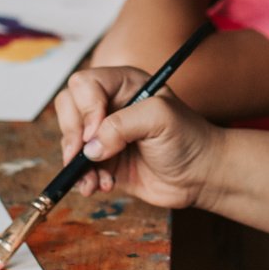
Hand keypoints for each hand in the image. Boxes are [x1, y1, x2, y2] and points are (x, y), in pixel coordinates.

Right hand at [52, 66, 223, 210]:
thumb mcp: (160, 119)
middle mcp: (110, 105)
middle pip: (68, 108)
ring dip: (78, 163)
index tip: (97, 131)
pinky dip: (84, 179)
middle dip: (73, 134)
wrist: (200, 175)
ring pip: (69, 140)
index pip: (84, 84)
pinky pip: (78, 167)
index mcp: (124, 84)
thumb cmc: (189, 139)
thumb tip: (89, 146)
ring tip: (98, 178)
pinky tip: (102, 185)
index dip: (86, 107)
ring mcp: (104, 133)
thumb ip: (122, 125)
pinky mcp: (104, 160)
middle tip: (87, 154)